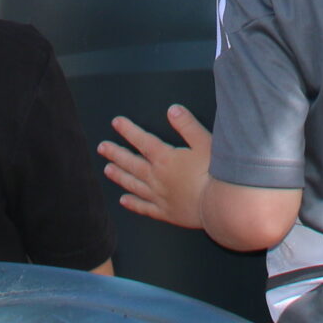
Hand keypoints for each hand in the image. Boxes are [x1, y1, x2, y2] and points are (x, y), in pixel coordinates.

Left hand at [100, 105, 213, 228]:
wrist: (220, 205)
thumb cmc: (214, 174)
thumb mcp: (204, 143)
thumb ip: (187, 126)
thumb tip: (172, 109)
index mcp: (165, 158)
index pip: (142, 141)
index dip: (128, 130)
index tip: (116, 123)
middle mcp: (157, 177)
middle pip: (131, 163)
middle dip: (116, 153)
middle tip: (102, 148)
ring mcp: (159, 196)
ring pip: (133, 184)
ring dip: (119, 176)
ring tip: (107, 170)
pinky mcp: (166, 212)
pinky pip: (144, 207)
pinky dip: (133, 204)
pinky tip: (124, 200)